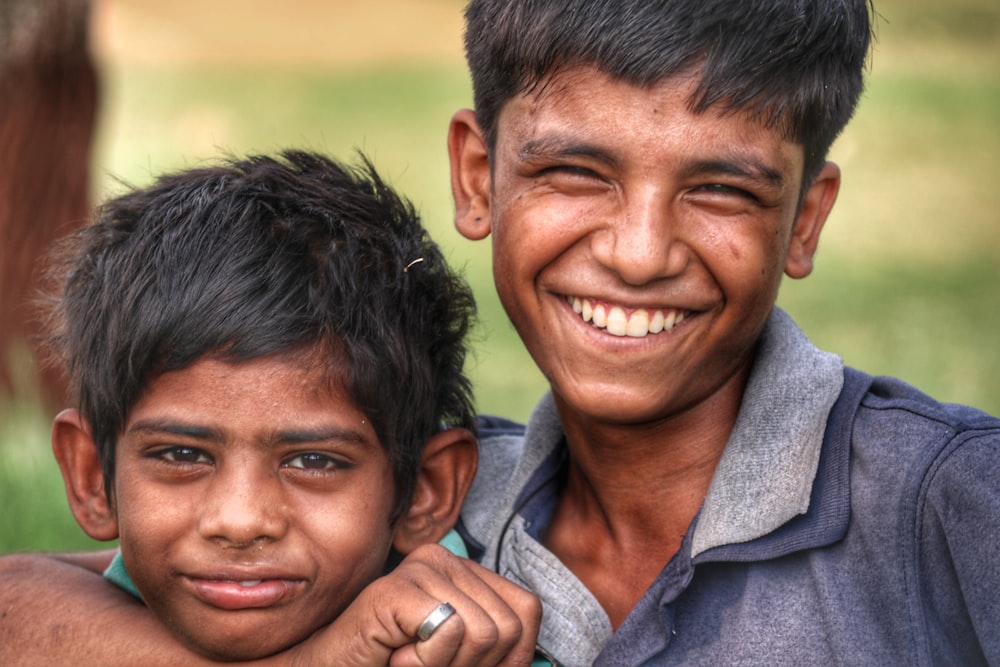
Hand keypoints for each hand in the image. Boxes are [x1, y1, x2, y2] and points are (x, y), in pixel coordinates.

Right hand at [285, 544, 540, 666]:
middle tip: (426, 663)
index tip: (459, 665)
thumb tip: (534, 662)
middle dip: (475, 666)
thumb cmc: (392, 666)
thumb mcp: (460, 658)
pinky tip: (395, 657)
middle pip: (508, 626)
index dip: (507, 658)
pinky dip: (425, 664)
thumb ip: (499, 649)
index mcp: (465, 572)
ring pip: (483, 632)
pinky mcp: (394, 589)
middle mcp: (443, 558)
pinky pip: (449, 631)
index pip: (528, 611)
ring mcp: (418, 569)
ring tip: (409, 660)